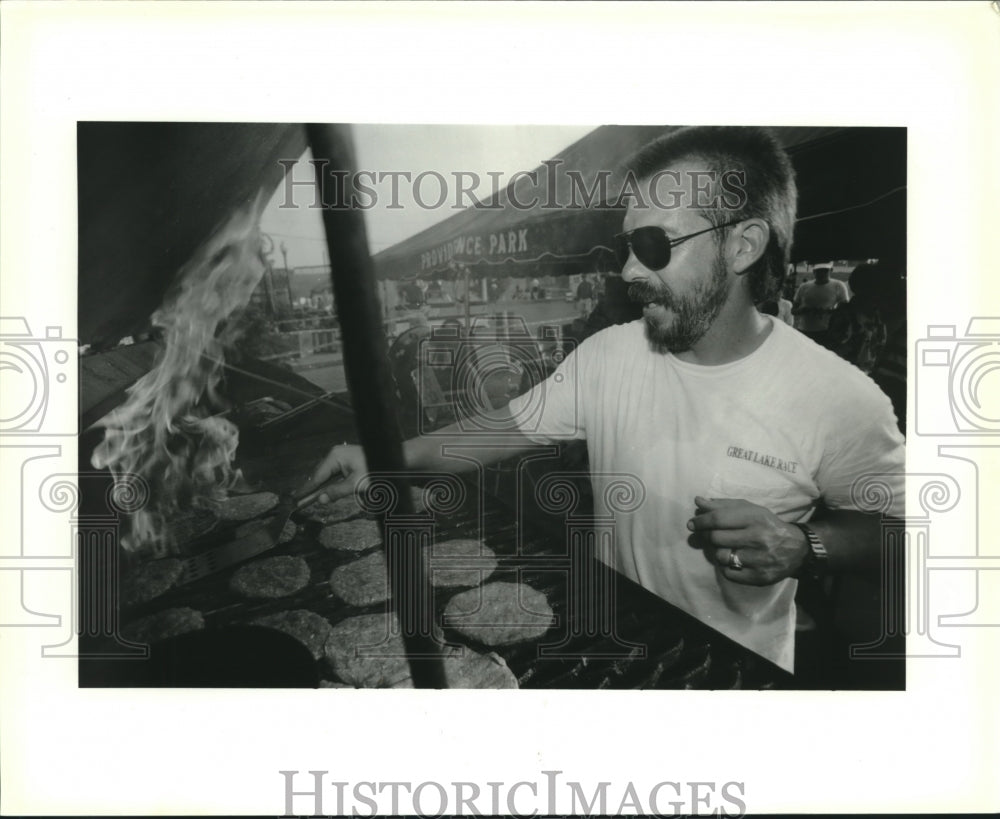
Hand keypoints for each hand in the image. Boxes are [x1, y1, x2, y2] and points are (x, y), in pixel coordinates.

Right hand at [299, 443, 368, 503]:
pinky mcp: (345, 462)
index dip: (306, 489)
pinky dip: (329, 484)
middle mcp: (335, 455)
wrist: (391, 459)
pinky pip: (333, 475)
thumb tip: (320, 499)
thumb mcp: (356, 483)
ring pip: (326, 475)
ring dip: (320, 487)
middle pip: (319, 475)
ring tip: (307, 498)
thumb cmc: (375, 469)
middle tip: (299, 501)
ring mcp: (340, 457)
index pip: (316, 476)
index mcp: (335, 456)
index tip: (295, 498)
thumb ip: (337, 491)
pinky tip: (324, 491)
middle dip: (312, 489)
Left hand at [687, 496, 808, 585]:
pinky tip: (735, 560)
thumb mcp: (749, 510)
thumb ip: (723, 505)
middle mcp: (758, 538)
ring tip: (728, 547)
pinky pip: (728, 573)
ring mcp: (759, 559)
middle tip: (711, 535)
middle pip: (716, 538)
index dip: (701, 521)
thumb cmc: (767, 525)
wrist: (797, 548)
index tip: (692, 524)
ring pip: (720, 556)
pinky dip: (727, 567)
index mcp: (755, 518)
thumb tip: (698, 501)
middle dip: (709, 536)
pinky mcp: (759, 577)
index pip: (718, 519)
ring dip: (718, 552)